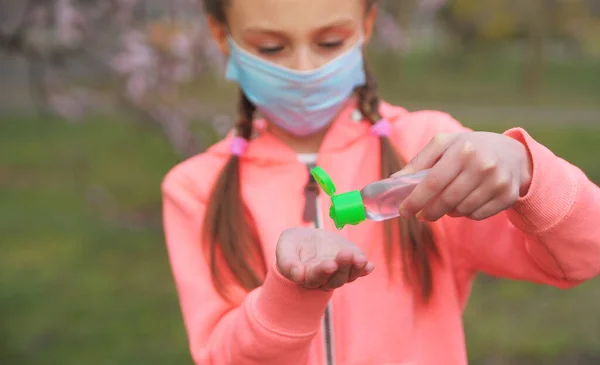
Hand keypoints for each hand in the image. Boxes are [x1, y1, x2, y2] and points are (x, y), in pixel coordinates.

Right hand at [276, 228, 374, 290]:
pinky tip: (369, 266)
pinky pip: (359, 270)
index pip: (315, 278)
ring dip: (355, 269)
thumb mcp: (285, 246)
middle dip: (342, 267)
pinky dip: (364, 269)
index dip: (323, 272)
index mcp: (307, 276)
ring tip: (360, 259)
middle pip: (335, 279)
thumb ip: (287, 261)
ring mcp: (339, 272)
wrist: (307, 239)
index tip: (330, 264)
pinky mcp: (350, 264)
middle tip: (345, 254)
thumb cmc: (294, 244)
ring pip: (348, 276)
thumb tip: (297, 275)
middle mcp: (325, 278)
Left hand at [395, 131, 532, 221]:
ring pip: (461, 210)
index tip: (403, 211)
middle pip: (446, 200)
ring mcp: (498, 182)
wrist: (514, 153)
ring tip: (446, 203)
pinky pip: (477, 215)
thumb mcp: (444, 144)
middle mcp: (483, 165)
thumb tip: (393, 181)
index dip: (415, 200)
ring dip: (448, 212)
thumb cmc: (469, 147)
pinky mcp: (508, 196)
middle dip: (429, 212)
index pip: (433, 182)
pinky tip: (465, 202)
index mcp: (463, 150)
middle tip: (421, 215)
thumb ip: (419, 161)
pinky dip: (466, 213)